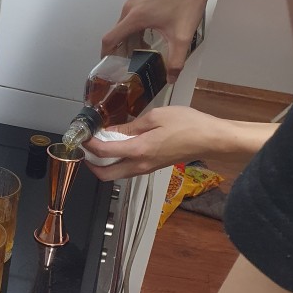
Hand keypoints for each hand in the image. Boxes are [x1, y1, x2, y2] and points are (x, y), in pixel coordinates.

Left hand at [85, 106, 221, 180]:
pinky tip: (118, 147)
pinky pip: (127, 170)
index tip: (82, 135)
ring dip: (103, 164)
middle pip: (105, 175)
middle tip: (86, 148)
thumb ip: (130, 126)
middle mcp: (139, 165)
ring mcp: (146, 169)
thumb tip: (111, 131)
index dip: (89, 144)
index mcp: (139, 150)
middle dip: (91, 163)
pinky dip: (116, 162)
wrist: (210, 139)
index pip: (104, 152)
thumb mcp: (156, 117)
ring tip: (99, 146)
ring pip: (116, 175)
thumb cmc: (187, 124)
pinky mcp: (152, 168)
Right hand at [101, 0, 214, 80]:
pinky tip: (149, 39)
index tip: (109, 68)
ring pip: (125, 27)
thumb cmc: (188, 3)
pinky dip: (136, 31)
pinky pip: (131, 19)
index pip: (109, 39)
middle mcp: (130, 8)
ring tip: (143, 54)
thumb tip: (171, 79)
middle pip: (117, 34)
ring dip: (130, 41)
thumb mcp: (182, 37)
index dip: (106, 55)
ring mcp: (135, 1)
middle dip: (122, 51)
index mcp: (134, 17)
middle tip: (131, 66)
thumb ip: (176, 61)